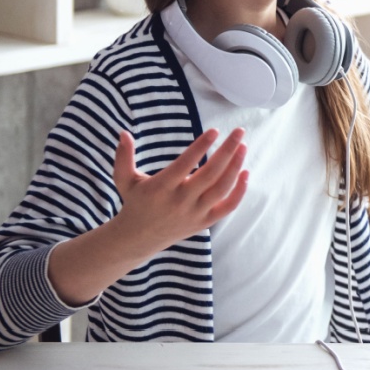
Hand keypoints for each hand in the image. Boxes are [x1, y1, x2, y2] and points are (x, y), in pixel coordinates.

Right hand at [110, 127, 249, 258]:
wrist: (139, 238)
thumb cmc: (135, 202)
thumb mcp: (124, 180)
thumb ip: (124, 156)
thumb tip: (123, 132)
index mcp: (161, 188)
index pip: (185, 164)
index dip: (200, 147)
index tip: (214, 130)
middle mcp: (180, 201)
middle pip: (210, 174)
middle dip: (227, 151)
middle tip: (239, 131)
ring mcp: (194, 213)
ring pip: (221, 189)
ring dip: (235, 167)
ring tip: (243, 146)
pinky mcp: (204, 222)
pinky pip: (227, 207)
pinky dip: (239, 192)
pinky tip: (245, 172)